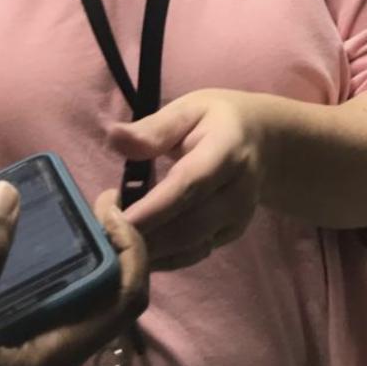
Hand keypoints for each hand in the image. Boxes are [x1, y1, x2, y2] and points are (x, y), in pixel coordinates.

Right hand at [0, 185, 148, 365]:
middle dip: (99, 248)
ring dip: (69, 269)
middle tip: (76, 207)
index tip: (104, 205)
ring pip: (74, 314)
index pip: (129, 296)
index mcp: (62, 358)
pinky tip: (7, 274)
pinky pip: (44, 327)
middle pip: (104, 300)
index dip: (131, 245)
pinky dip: (40, 292)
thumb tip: (8, 195)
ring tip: (44, 228)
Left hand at [111, 89, 266, 270]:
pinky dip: (163, 256)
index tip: (115, 219)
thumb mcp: (189, 109)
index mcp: (227, 149)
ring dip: (149, 249)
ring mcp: (238, 218)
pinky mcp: (232, 235)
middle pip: (190, 225)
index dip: (153, 207)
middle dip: (143, 234)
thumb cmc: (217, 120)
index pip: (190, 184)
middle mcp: (239, 190)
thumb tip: (114, 137)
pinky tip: (137, 245)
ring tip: (114, 236)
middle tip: (102, 229)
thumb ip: (155, 128)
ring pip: (190, 247)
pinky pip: (193, 254)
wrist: (264, 141)